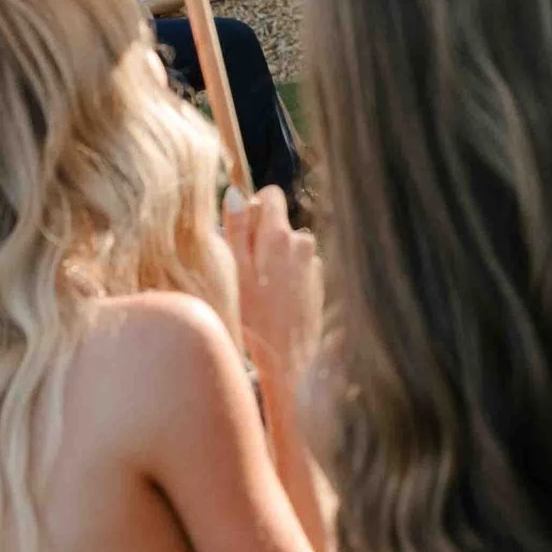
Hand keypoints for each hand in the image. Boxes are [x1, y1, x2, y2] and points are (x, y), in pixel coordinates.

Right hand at [223, 184, 322, 375]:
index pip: (271, 195)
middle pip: (277, 223)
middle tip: (243, 270)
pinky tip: (274, 301)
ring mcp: (313, 263)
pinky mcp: (317, 282)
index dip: (252, 208)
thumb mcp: (234, 272)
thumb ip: (236, 229)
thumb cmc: (255, 318)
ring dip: (272, 259)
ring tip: (258, 291)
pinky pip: (296, 267)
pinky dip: (284, 276)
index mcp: (280, 235)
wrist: (290, 359)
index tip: (240, 231)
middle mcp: (303, 243)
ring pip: (286, 247)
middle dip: (259, 237)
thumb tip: (235, 193)